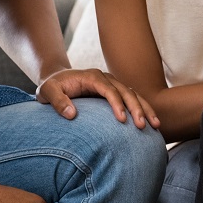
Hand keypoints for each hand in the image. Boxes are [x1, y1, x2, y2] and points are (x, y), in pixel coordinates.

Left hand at [36, 67, 159, 129]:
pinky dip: (143, 109)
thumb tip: (72, 114)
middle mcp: (106, 79)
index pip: (109, 90)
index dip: (117, 104)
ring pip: (134, 95)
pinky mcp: (116, 92)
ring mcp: (113, 84)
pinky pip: (132, 99)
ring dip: (145, 109)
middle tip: (142, 126)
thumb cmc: (52, 86)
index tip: (122, 120)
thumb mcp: (47, 91)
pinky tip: (151, 123)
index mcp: (93, 77)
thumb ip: (58, 101)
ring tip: (155, 125)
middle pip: (126, 92)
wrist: (57, 79)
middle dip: (137, 108)